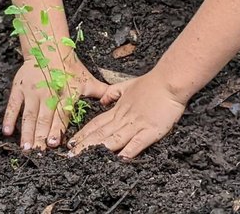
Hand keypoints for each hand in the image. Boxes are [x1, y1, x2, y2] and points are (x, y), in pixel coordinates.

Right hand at [3, 58, 107, 150]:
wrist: (49, 47)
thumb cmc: (69, 66)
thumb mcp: (87, 79)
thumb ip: (100, 91)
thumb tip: (114, 100)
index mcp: (65, 93)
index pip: (61, 114)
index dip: (57, 129)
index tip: (54, 143)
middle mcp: (48, 94)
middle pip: (44, 119)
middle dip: (41, 137)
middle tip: (37, 153)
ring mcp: (32, 91)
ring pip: (29, 115)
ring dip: (27, 133)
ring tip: (25, 148)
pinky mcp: (19, 88)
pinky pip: (13, 105)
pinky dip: (9, 119)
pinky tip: (7, 132)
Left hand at [68, 70, 186, 158]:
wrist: (169, 81)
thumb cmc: (151, 83)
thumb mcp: (127, 86)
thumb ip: (113, 93)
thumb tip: (102, 101)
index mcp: (118, 109)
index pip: (96, 123)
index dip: (82, 134)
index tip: (70, 143)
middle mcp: (124, 118)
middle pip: (100, 134)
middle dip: (84, 146)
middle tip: (70, 155)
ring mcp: (137, 124)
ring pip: (114, 139)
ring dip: (99, 149)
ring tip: (86, 158)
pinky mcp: (151, 130)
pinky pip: (138, 142)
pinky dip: (129, 150)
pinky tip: (120, 158)